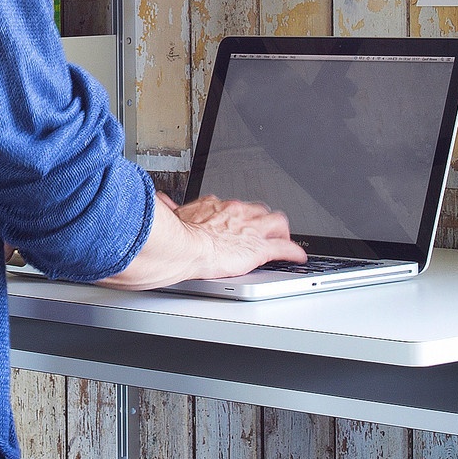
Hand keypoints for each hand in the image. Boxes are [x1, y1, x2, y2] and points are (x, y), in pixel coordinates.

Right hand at [105, 189, 304, 289]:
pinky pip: (283, 248)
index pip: (235, 206)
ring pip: (277, 224)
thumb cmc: (174, 235)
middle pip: (259, 211)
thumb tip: (159, 202)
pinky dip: (293, 252)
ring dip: (282, 232)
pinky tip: (298, 256)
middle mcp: (237, 213)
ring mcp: (251, 230)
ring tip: (285, 239)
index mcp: (216, 206)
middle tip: (264, 229)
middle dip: (263, 221)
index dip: (241, 214)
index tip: (239, 219)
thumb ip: (169, 209)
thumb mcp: (170, 216)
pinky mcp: (259, 248)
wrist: (182, 246)